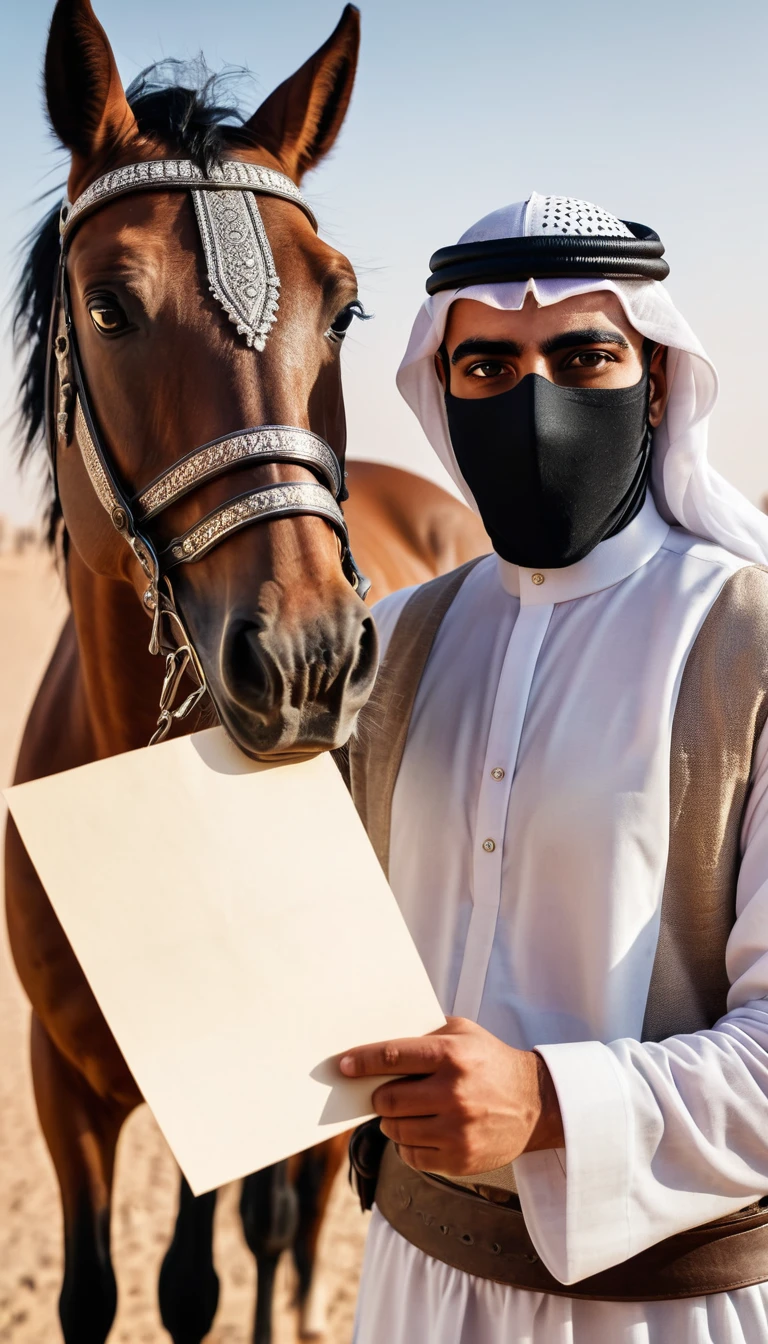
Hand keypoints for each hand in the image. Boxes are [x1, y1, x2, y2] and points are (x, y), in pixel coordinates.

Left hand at [339, 1016, 563, 1175]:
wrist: (536, 1104)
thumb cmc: (490, 1062)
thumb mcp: (464, 1033)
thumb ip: (424, 1034)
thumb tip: (376, 1044)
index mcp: (452, 1056)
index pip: (392, 1058)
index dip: (362, 1061)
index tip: (343, 1066)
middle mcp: (453, 1093)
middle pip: (387, 1100)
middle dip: (379, 1097)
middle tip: (385, 1094)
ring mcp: (457, 1130)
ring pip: (396, 1130)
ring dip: (394, 1121)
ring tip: (410, 1112)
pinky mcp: (459, 1160)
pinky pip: (411, 1156)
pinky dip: (408, 1145)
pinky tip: (423, 1131)